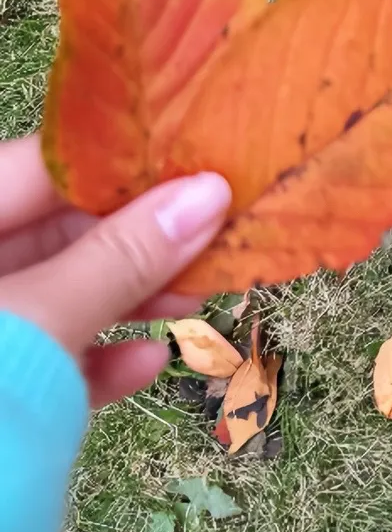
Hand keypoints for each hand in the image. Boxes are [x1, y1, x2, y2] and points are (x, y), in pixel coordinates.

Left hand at [0, 135, 231, 407]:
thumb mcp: (42, 317)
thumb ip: (121, 256)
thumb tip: (208, 193)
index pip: (35, 169)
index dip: (116, 165)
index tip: (197, 165)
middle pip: (47, 234)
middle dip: (135, 236)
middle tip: (216, 232)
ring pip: (51, 300)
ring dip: (128, 298)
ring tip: (199, 296)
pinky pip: (39, 366)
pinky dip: (94, 362)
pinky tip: (149, 363)